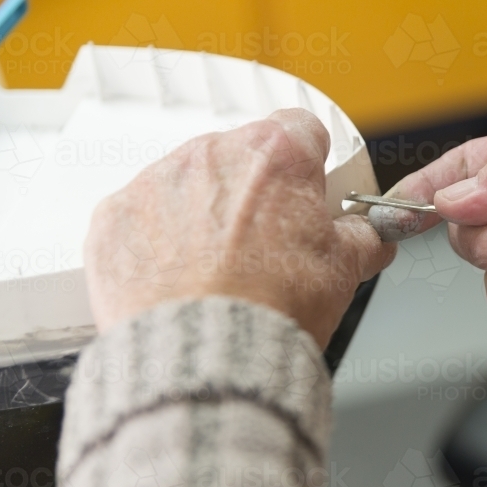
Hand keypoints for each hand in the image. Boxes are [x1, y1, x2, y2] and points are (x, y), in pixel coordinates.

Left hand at [83, 109, 395, 347]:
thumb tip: (372, 234)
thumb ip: (363, 237)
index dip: (309, 164)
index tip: (307, 191)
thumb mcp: (344, 269)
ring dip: (203, 213)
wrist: (205, 357)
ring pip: (189, 184)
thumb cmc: (273, 309)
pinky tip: (177, 279)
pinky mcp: (113, 217)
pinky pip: (141, 216)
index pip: (300, 129)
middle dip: (254, 191)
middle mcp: (213, 153)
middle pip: (241, 156)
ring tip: (218, 269)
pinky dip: (156, 240)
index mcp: (277, 154)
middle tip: (266, 244)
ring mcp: (157, 182)